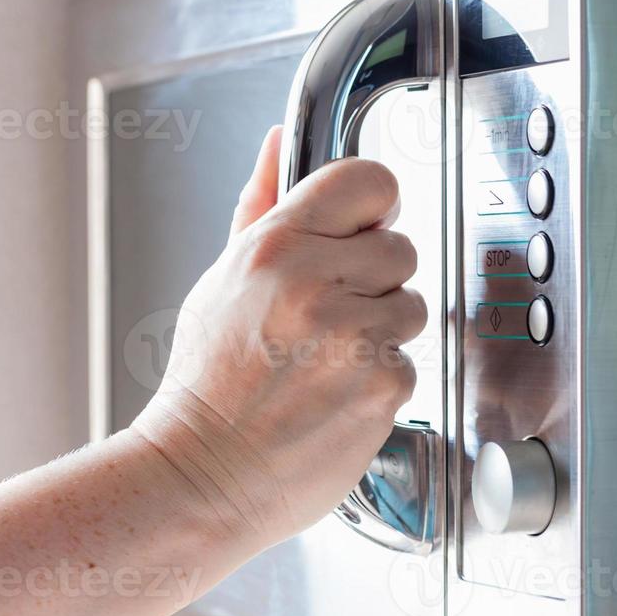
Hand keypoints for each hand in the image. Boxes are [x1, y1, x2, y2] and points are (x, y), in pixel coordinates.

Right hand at [132, 127, 425, 546]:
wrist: (204, 473)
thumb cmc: (209, 383)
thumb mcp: (222, 277)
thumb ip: (261, 204)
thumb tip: (280, 142)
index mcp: (276, 245)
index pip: (370, 180)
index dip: (374, 207)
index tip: (364, 230)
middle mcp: (317, 283)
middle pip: (401, 249)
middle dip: (375, 283)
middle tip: (327, 319)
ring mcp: (355, 336)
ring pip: (412, 307)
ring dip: (382, 334)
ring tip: (327, 361)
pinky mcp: (383, 385)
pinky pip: (410, 363)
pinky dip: (381, 382)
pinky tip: (336, 395)